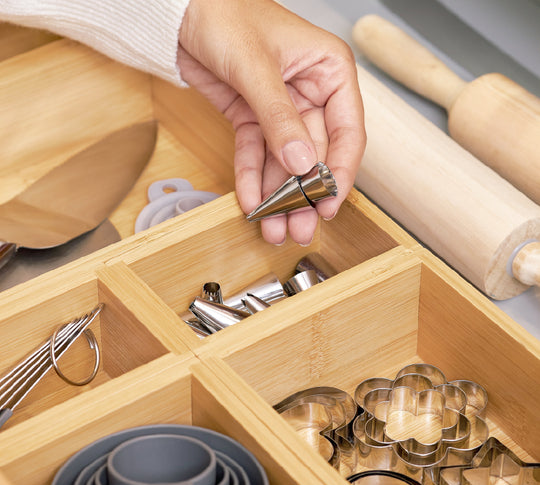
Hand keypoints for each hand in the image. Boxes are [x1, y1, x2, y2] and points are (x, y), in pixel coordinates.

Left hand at [178, 0, 365, 244]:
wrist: (179, 8)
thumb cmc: (225, 12)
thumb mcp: (256, 67)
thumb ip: (280, 118)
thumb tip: (301, 163)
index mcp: (329, 71)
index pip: (347, 132)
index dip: (339, 173)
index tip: (328, 204)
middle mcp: (310, 93)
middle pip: (313, 155)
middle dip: (303, 194)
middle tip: (298, 227)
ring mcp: (281, 109)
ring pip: (284, 162)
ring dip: (277, 196)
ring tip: (273, 226)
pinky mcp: (253, 117)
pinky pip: (255, 154)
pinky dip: (251, 178)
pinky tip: (251, 202)